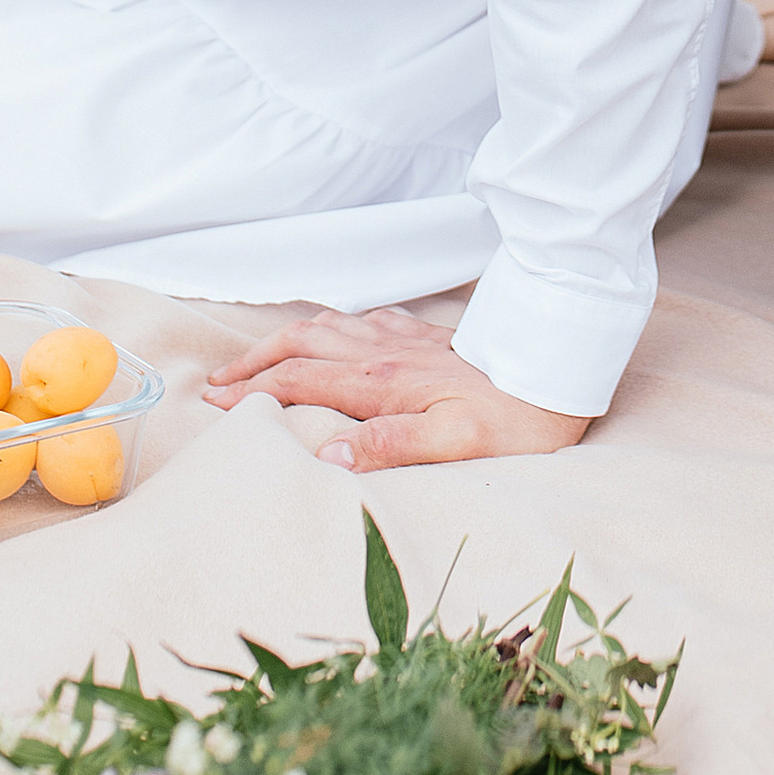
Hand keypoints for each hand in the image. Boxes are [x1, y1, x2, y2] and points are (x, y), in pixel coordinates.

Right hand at [202, 305, 589, 466]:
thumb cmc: (516, 417)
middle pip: (301, 343)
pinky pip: (363, 320)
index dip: (254, 392)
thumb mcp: (457, 444)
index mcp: (382, 382)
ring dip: (285, 339)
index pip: (300, 380)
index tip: (214, 404)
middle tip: (218, 381)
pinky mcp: (426, 334)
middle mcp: (385, 351)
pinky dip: (331, 326)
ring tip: (260, 357)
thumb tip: (329, 455)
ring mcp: (404, 337)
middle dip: (255, 361)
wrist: (559, 369)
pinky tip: (336, 334)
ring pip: (328, 325)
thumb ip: (391, 446)